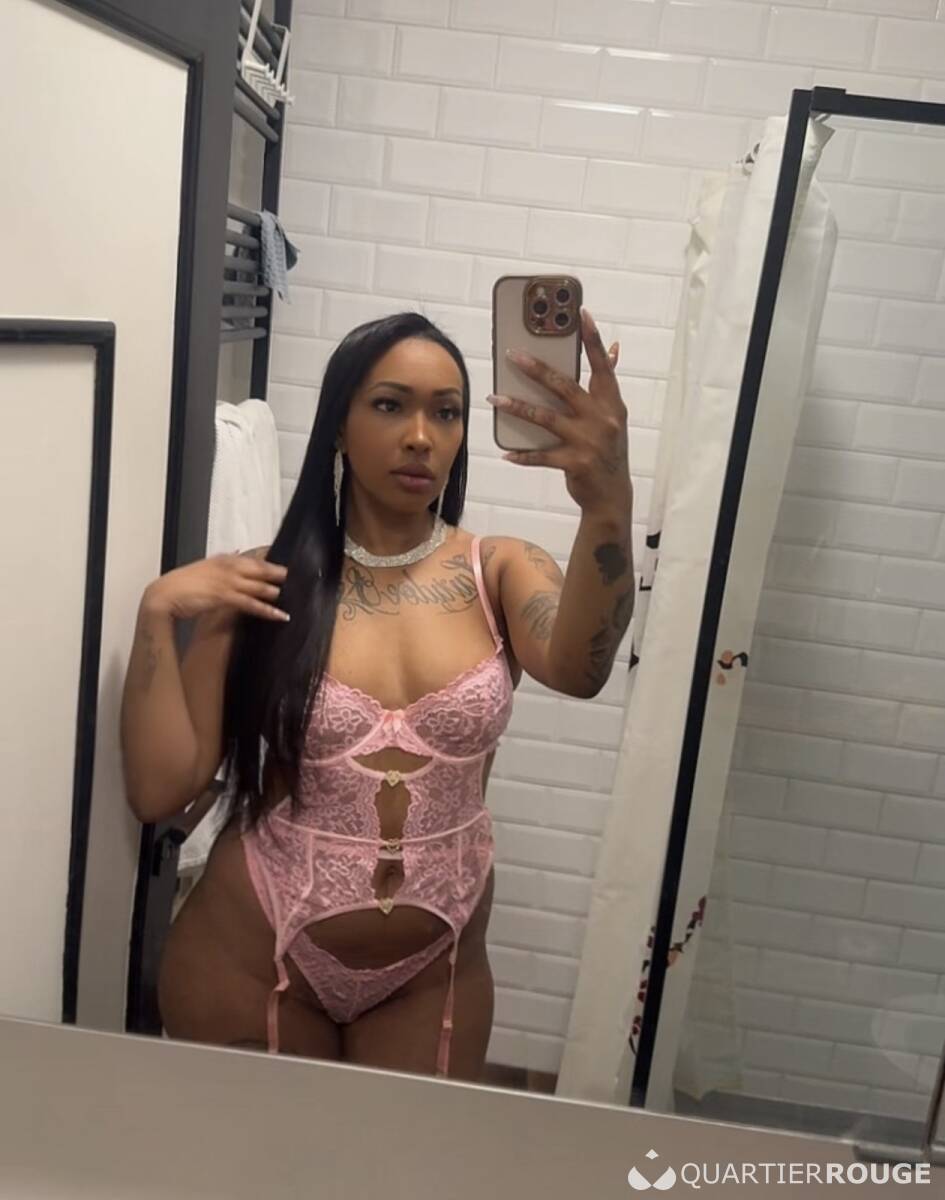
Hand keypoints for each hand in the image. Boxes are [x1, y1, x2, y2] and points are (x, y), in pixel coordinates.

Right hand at [143, 552, 289, 622]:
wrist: (163, 595)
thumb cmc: (182, 585)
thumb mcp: (204, 568)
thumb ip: (223, 562)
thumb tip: (237, 553)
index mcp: (223, 559)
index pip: (253, 559)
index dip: (271, 562)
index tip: (287, 565)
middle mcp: (227, 567)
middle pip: (260, 569)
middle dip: (279, 574)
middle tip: (299, 579)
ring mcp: (227, 581)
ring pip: (259, 586)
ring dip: (276, 592)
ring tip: (294, 596)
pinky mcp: (224, 597)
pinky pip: (252, 604)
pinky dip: (267, 610)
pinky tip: (280, 616)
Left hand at [486, 307, 631, 512]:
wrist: (612, 495)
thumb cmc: (608, 450)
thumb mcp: (613, 416)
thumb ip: (607, 383)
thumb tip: (613, 348)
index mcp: (612, 403)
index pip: (602, 365)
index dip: (592, 339)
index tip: (581, 314)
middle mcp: (602, 419)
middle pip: (564, 387)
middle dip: (536, 369)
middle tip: (512, 356)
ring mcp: (589, 441)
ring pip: (545, 418)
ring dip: (517, 407)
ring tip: (494, 397)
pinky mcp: (575, 463)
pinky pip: (542, 456)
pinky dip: (522, 455)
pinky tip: (505, 452)